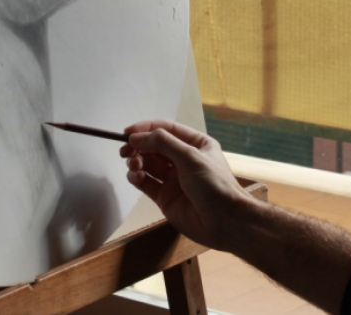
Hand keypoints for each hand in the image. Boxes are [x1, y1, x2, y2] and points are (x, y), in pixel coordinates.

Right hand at [120, 120, 256, 250]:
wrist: (225, 222)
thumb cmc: (214, 185)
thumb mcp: (190, 156)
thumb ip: (163, 143)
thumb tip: (136, 137)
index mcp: (196, 144)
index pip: (166, 130)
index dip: (146, 129)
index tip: (127, 133)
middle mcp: (184, 160)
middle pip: (154, 147)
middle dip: (139, 146)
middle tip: (125, 150)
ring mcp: (174, 179)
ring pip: (148, 164)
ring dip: (137, 161)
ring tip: (133, 165)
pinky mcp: (165, 197)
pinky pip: (146, 183)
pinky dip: (137, 178)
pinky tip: (136, 177)